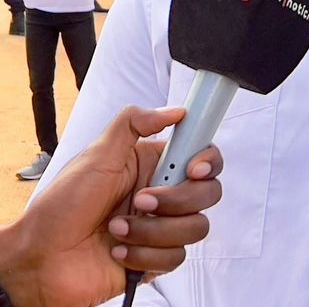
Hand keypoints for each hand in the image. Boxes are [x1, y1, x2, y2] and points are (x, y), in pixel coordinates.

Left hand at [1, 106, 222, 306]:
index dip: (208, 160)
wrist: (40, 259)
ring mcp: (161, 228)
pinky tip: (118, 250)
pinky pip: (175, 257)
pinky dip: (145, 255)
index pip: (202, 154)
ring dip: (154, 230)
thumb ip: (134, 122)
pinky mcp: (155, 259)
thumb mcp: (97, 153)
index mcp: (153, 163)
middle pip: (208, 192)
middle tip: (141, 201)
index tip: (193, 168)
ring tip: (117, 228)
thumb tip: (177, 110)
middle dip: (177, 200)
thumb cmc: (61, 205)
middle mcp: (162, 193)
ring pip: (195, 227)